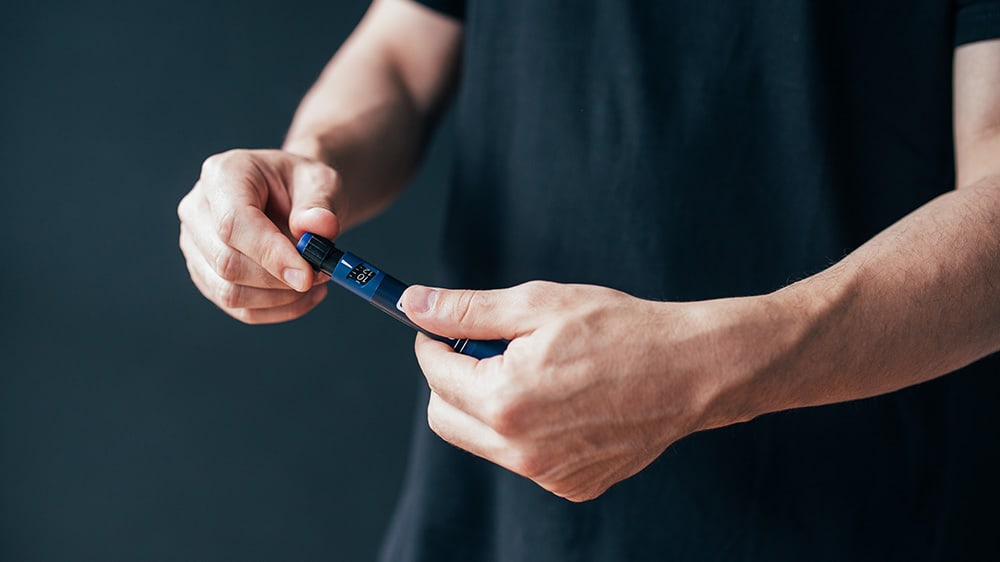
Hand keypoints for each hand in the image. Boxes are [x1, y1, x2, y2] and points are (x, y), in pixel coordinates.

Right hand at [177, 149, 342, 322]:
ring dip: (280, 298)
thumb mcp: (321, 182)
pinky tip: (303, 296)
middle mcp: (198, 209)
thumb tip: (318, 228)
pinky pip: (238, 308)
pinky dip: (277, 309)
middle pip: (226, 262)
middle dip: (279, 280)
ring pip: (229, 292)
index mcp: (223, 175)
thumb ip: (321, 204)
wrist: (296, 197)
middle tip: (321, 275)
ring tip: (316, 283)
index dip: (270, 254)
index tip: (307, 274)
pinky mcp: (206, 275)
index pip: (233, 224)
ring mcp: (195, 245)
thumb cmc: (304, 186)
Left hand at [400, 281, 769, 501]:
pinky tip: (564, 399)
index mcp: (504, 400)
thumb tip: (413, 304)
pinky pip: (523, 458)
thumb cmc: (621, 330)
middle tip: (486, 348)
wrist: (691, 370)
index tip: (438, 328)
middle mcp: (519, 449)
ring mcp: (546, 473)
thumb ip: (467, 309)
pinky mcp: (571, 484)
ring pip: (483, 440)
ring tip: (536, 370)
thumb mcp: (537, 304)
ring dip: (489, 404)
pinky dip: (526, 429)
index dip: (431, 342)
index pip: (435, 373)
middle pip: (445, 417)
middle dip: (452, 379)